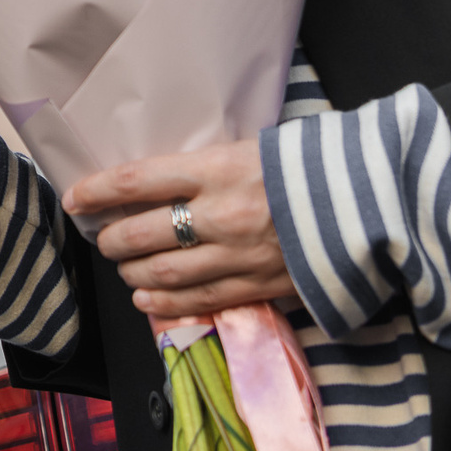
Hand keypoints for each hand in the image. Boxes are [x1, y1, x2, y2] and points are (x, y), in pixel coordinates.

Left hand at [68, 140, 292, 318]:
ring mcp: (240, 255)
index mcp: (219, 169)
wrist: (374, 202)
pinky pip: (199, 300)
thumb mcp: (255, 149)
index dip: (97, 192)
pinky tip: (147, 299)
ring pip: (164, 273)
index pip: (137, 182)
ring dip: (133, 273)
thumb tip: (167, 182)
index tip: (76, 198)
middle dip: (112, 240)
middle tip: (103, 237)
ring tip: (124, 268)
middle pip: (142, 235)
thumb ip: (210, 168)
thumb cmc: (314, 165)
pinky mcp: (259, 285)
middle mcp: (222, 215)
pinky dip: (166, 302)